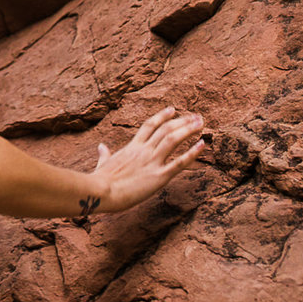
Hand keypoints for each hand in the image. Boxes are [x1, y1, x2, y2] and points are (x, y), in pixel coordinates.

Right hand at [88, 107, 208, 214]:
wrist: (100, 192)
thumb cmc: (99, 181)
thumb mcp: (103, 164)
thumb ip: (104, 154)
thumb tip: (101, 147)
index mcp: (131, 147)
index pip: (149, 126)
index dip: (162, 116)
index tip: (173, 109)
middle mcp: (143, 151)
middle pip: (165, 129)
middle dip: (182, 121)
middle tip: (196, 116)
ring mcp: (152, 162)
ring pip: (173, 140)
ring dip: (189, 130)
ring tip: (201, 123)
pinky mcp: (159, 176)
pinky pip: (180, 163)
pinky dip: (193, 153)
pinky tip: (203, 144)